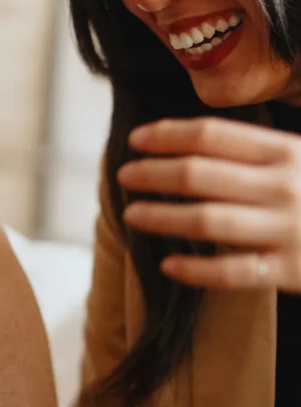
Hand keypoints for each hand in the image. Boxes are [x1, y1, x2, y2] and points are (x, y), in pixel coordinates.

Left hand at [117, 116, 300, 291]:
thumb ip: (263, 151)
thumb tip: (195, 142)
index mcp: (289, 152)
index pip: (215, 135)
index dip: (169, 134)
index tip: (136, 139)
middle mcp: (286, 186)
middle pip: (201, 174)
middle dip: (154, 173)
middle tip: (124, 176)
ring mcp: (288, 229)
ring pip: (207, 220)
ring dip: (163, 216)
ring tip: (132, 215)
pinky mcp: (293, 271)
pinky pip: (234, 272)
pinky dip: (197, 269)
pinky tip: (169, 265)